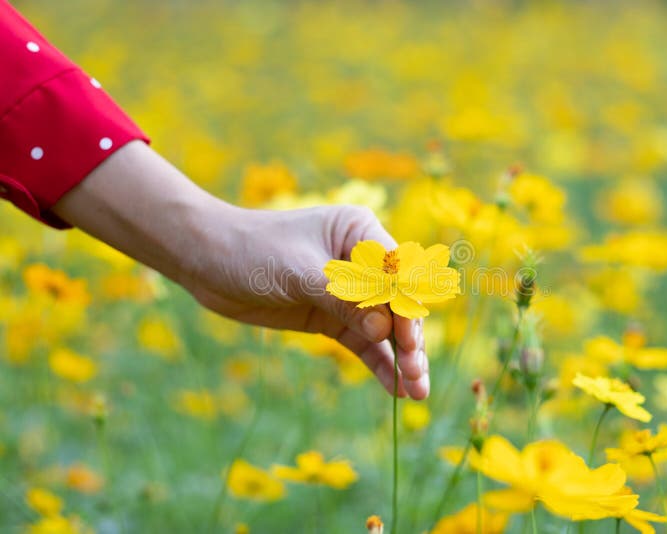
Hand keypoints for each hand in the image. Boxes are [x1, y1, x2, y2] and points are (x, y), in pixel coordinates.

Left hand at [52, 141, 428, 398]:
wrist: (205, 261)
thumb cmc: (251, 250)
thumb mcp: (297, 271)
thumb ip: (342, 299)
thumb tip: (384, 330)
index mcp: (359, 234)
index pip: (397, 273)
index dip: (407, 308)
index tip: (408, 341)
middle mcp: (361, 263)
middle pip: (396, 305)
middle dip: (409, 340)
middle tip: (416, 376)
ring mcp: (347, 293)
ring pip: (384, 329)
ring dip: (400, 359)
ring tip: (415, 392)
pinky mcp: (331, 317)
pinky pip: (362, 343)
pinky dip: (378, 364)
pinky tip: (395, 389)